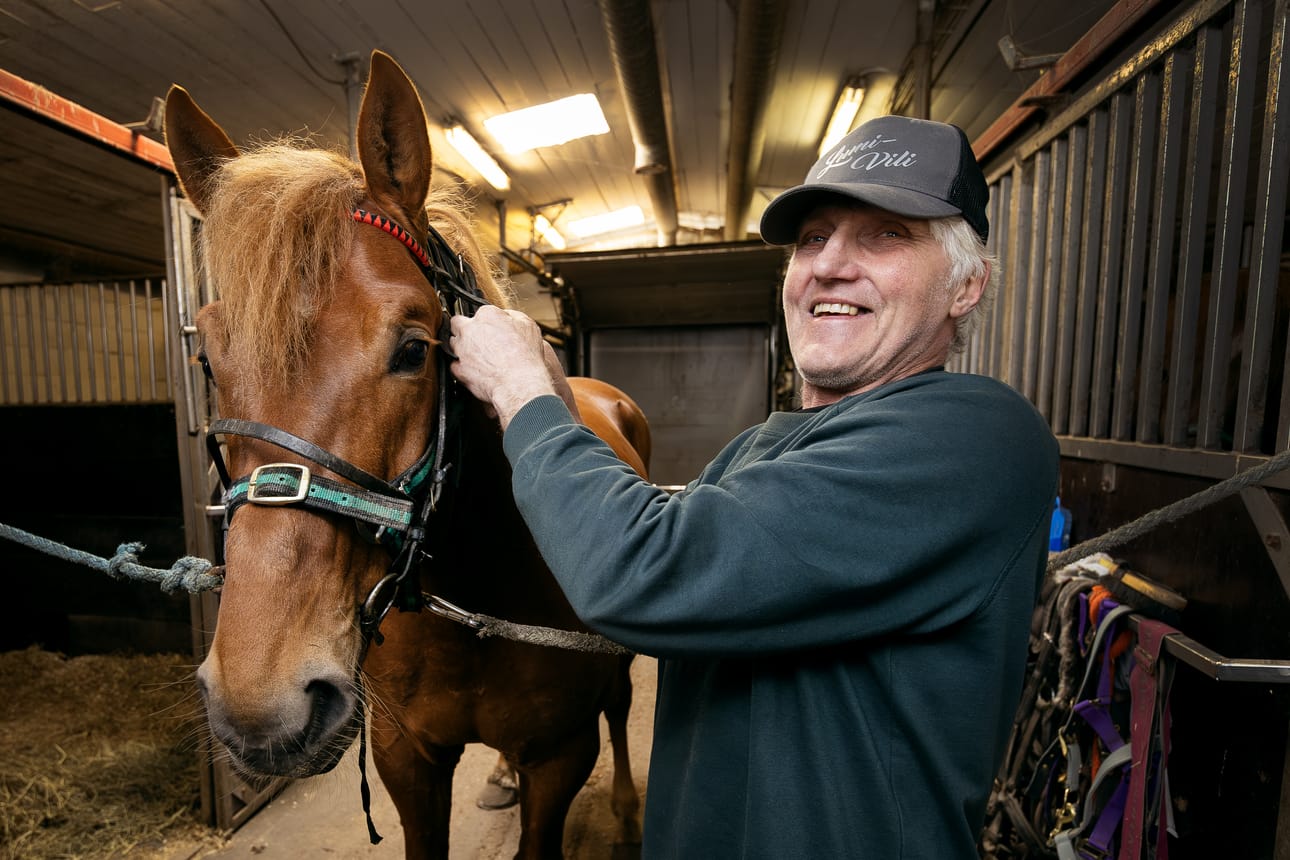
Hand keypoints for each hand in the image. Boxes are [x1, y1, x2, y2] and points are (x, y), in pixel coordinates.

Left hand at [449, 307, 576, 427]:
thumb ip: (512, 317)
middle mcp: (470, 329)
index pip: (480, 313)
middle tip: (478, 339)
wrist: (519, 383)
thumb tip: (506, 317)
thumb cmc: (526, 356)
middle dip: (465, 329)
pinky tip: (476, 370)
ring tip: (479, 356)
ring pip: (453, 344)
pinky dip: (463, 367)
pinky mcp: (459, 369)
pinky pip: (455, 365)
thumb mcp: (528, 326)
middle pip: (458, 323)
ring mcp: (461, 349)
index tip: (492, 329)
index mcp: (487, 315)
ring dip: (462, 348)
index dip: (487, 322)